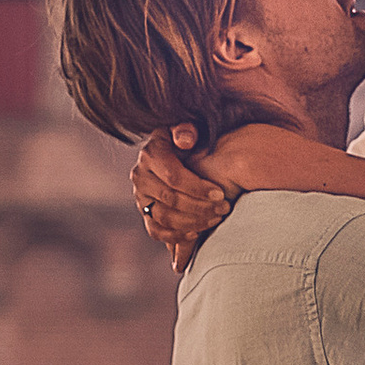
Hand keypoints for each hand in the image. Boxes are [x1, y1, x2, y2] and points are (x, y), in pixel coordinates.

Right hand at [132, 127, 233, 271]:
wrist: (174, 152)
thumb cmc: (187, 140)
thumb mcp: (187, 128)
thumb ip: (186, 130)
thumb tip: (186, 141)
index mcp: (150, 154)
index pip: (173, 176)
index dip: (198, 188)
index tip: (220, 193)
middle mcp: (141, 176)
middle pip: (170, 199)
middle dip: (200, 207)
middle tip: (224, 208)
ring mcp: (141, 197)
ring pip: (164, 217)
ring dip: (193, 222)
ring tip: (216, 218)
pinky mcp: (145, 213)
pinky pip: (156, 231)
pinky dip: (175, 236)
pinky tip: (196, 233)